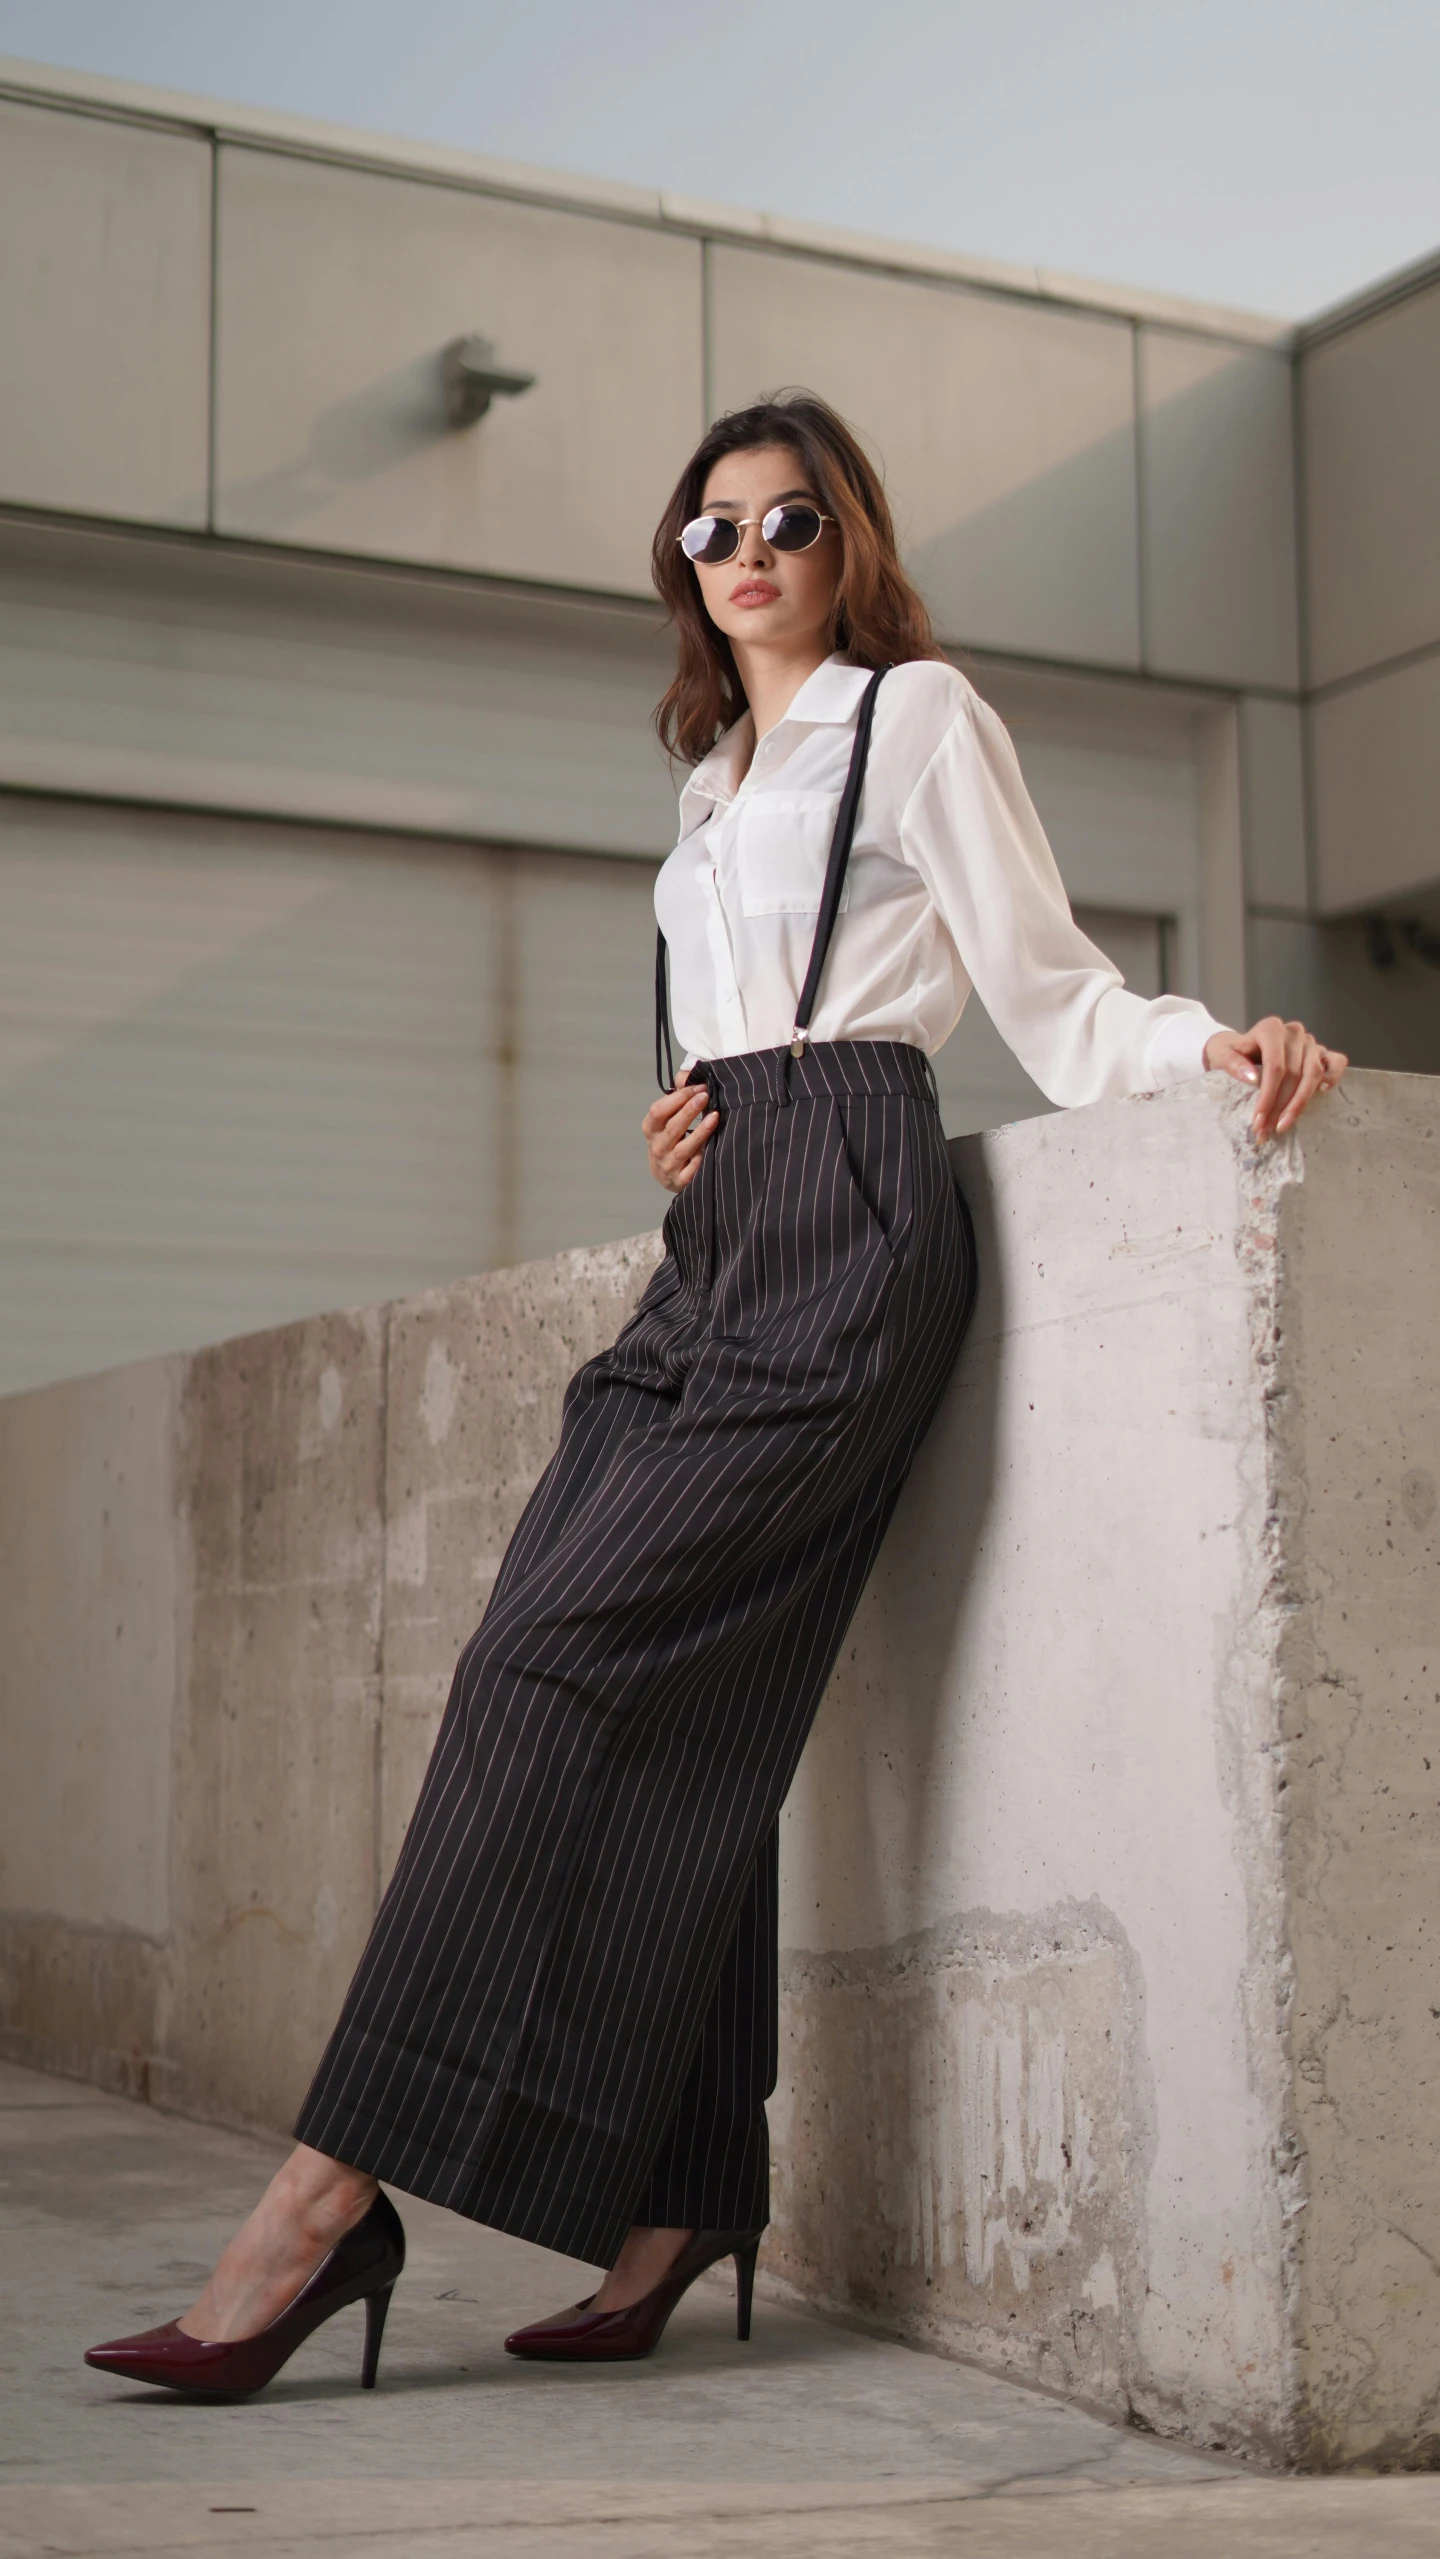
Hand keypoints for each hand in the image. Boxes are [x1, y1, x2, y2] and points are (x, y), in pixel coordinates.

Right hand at [642, 1070, 718, 1191]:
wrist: (666, 1174)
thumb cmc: (669, 1139)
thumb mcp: (667, 1119)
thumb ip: (677, 1098)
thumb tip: (688, 1076)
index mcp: (651, 1129)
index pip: (658, 1111)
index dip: (677, 1097)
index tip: (697, 1087)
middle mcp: (657, 1147)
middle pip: (672, 1127)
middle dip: (689, 1110)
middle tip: (706, 1096)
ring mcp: (668, 1165)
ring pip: (684, 1148)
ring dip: (700, 1131)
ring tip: (715, 1116)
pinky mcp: (681, 1180)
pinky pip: (693, 1168)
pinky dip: (702, 1156)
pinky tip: (713, 1143)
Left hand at [1203, 1018, 1347, 1138]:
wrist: (1240, 1048)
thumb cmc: (1230, 1053)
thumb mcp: (1221, 1055)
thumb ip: (1231, 1063)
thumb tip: (1252, 1078)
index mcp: (1270, 1029)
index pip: (1275, 1067)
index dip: (1268, 1096)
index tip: (1258, 1120)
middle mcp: (1293, 1033)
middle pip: (1293, 1074)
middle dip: (1280, 1107)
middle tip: (1266, 1131)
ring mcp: (1310, 1042)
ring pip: (1312, 1074)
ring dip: (1300, 1103)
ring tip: (1284, 1126)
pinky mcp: (1321, 1051)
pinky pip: (1336, 1061)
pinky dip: (1334, 1076)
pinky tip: (1323, 1093)